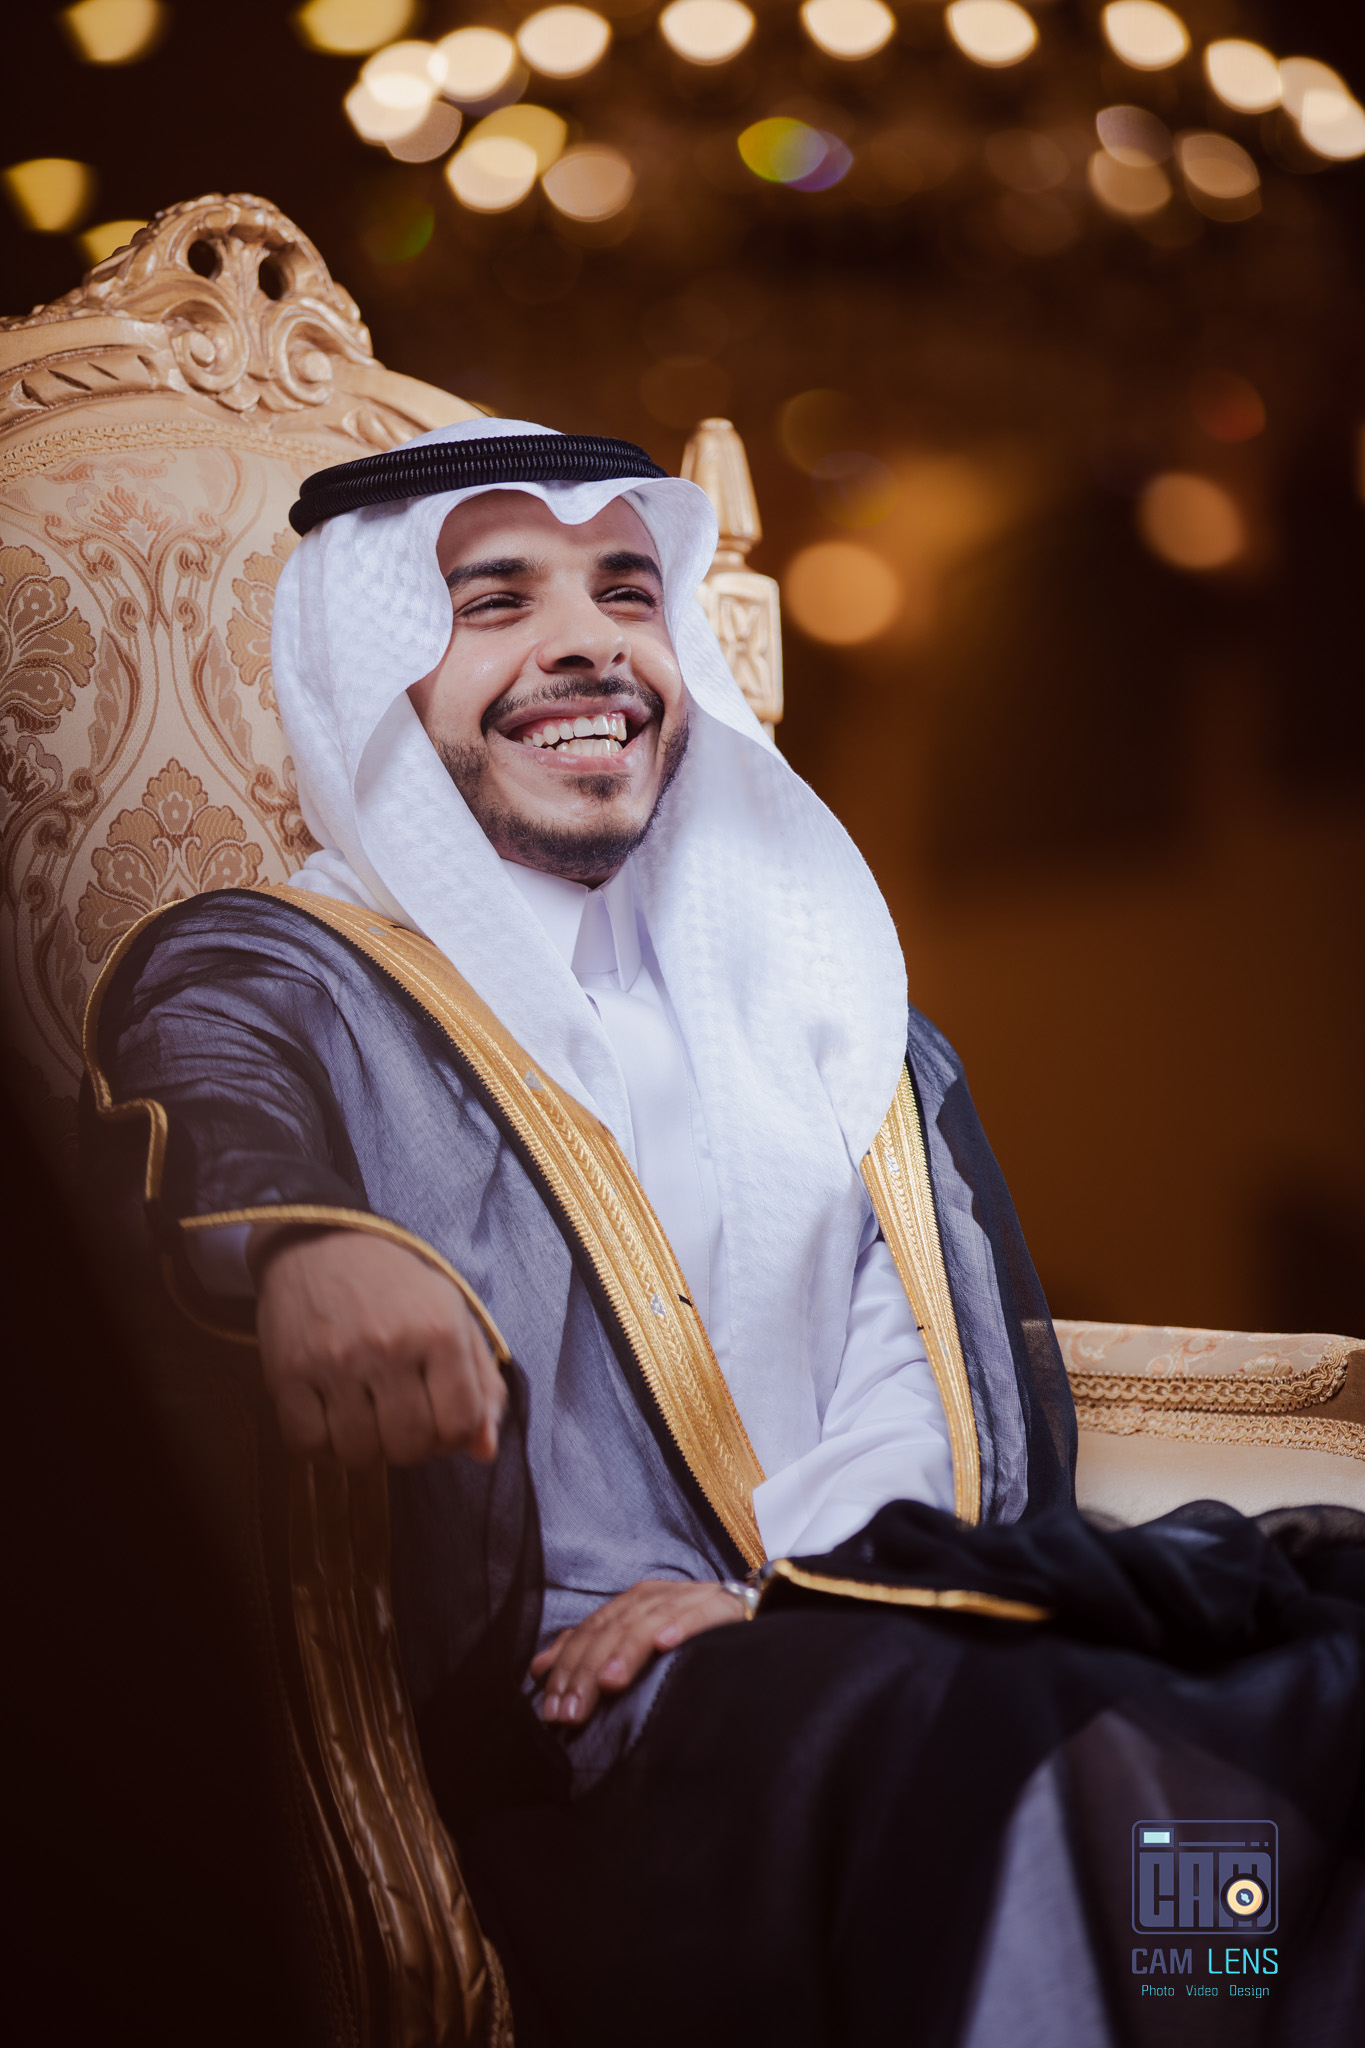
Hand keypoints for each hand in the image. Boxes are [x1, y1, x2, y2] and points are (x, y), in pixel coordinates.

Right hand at [253, 1227, 504, 1468]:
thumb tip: (484, 1452)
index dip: (454, 1434)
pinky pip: (309, 1446)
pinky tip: (331, 1419)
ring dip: (367, 1447)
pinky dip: (323, 1446)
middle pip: (410, 1446)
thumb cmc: (396, 1288)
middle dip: (411, 1443)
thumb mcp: (453, 1317)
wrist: (320, 1243)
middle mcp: (389, 1345)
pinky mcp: (287, 1373)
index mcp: (439, 1329)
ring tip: (366, 1416)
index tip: (439, 1416)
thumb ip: (481, 1384)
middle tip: (400, 1415)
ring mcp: (335, 1361)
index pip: (460, 1424)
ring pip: (360, 1454)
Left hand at [530, 1578, 746, 1724]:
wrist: (748, 1607)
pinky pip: (697, 1614)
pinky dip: (679, 1626)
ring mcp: (686, 1598)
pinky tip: (665, 1644)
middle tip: (572, 1711)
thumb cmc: (686, 1630)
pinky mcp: (721, 1605)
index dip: (566, 1669)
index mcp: (630, 1603)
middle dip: (587, 1671)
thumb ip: (589, 1649)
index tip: (551, 1709)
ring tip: (608, 1682)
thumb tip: (537, 1668)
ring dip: (625, 1652)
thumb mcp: (633, 1636)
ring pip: (647, 1622)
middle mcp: (653, 1596)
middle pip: (611, 1630)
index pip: (588, 1633)